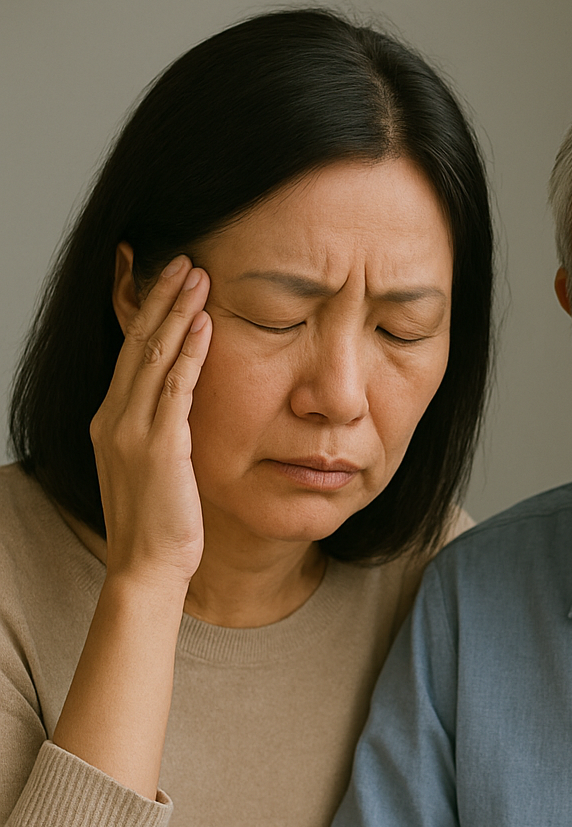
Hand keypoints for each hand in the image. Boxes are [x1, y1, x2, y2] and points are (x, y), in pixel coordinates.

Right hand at [91, 254, 211, 590]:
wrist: (147, 565)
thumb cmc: (159, 523)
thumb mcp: (153, 468)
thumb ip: (161, 431)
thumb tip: (183, 405)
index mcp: (110, 421)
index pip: (129, 354)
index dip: (147, 314)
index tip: (166, 281)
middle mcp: (113, 418)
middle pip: (137, 343)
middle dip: (161, 298)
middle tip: (184, 260)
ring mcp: (131, 430)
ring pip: (153, 355)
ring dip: (178, 312)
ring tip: (198, 276)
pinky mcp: (159, 446)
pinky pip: (175, 388)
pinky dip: (190, 352)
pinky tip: (206, 325)